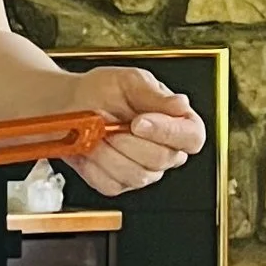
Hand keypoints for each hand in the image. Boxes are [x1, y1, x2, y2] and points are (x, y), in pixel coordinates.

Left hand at [59, 66, 204, 194]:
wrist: (73, 102)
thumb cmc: (104, 90)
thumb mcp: (130, 81)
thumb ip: (156, 94)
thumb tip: (181, 104)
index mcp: (178, 123)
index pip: (192, 137)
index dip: (168, 132)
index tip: (139, 121)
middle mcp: (166, 151)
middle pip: (161, 159)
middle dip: (128, 139)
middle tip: (108, 121)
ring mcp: (144, 172)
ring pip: (135, 174)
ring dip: (108, 151)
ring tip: (97, 131)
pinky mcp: (118, 184)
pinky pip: (110, 183)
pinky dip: (93, 165)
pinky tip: (90, 147)